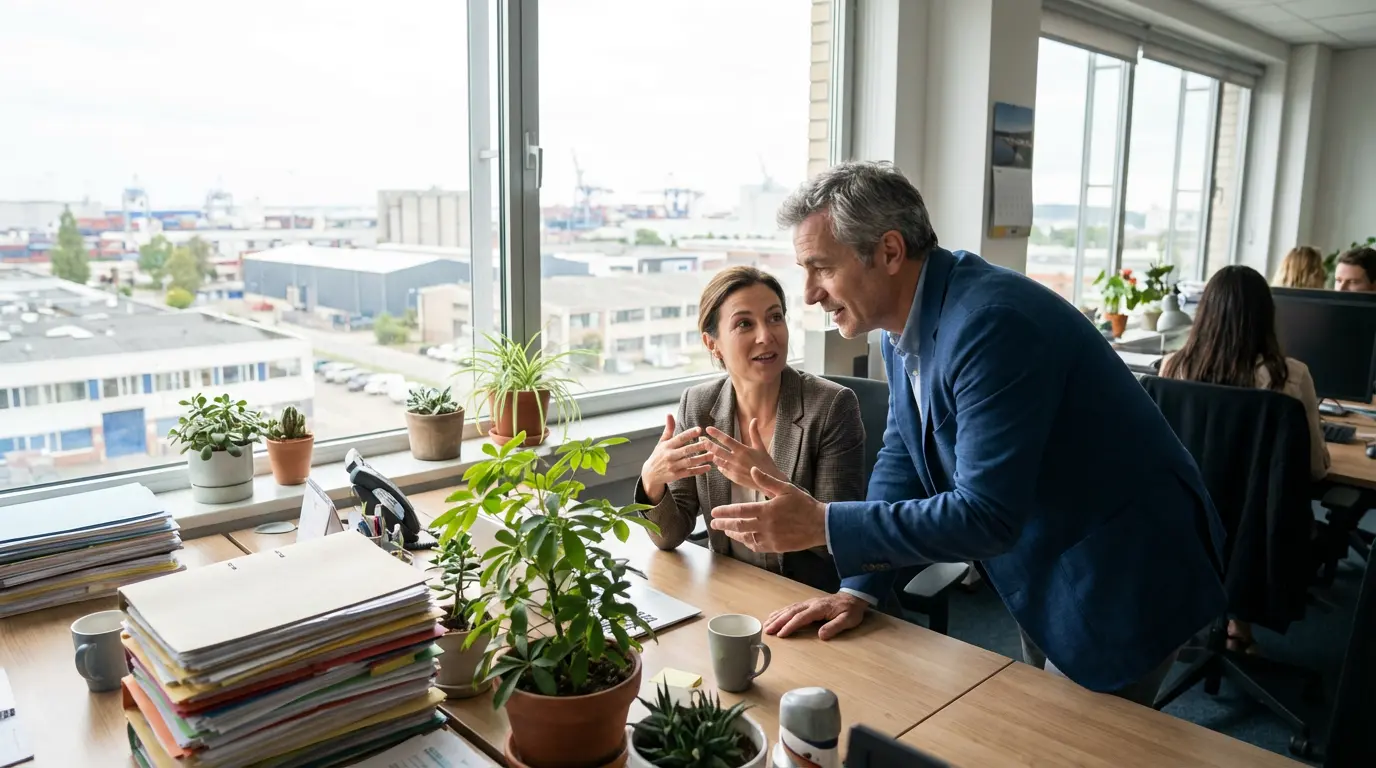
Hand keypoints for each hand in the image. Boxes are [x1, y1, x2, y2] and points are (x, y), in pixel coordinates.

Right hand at [640, 414, 708, 503]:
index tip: (699, 429)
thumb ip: (669, 429)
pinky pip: (689, 472)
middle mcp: (669, 455)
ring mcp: (673, 466)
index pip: (680, 438)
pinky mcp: (676, 475)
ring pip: (689, 462)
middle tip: (710, 442)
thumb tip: (669, 414)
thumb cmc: (658, 455)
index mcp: (667, 445)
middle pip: (686, 450)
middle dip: (698, 446)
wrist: (650, 474)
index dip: (689, 433)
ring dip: (702, 458)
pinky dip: (699, 470)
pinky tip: (708, 467)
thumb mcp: (662, 442)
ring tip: (712, 455)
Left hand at [704, 420, 784, 492]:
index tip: (708, 429)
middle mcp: (736, 459)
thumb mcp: (760, 447)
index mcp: (743, 450)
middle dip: (708, 444)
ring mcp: (734, 469)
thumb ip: (754, 433)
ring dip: (712, 455)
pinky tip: (718, 462)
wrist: (769, 481)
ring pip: (717, 461)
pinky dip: (719, 465)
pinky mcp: (733, 478)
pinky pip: (722, 470)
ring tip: (708, 450)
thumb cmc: (766, 463)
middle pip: (718, 450)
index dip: (716, 434)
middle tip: (701, 440)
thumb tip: (754, 419)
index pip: (726, 440)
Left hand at [709, 468, 826, 552]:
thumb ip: (767, 481)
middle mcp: (766, 525)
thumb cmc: (803, 504)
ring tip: (726, 531)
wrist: (820, 524)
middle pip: (739, 526)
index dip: (725, 512)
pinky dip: (747, 543)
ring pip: (746, 538)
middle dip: (724, 524)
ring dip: (734, 534)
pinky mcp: (776, 547)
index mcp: (766, 509)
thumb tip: (752, 470)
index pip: (740, 511)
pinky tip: (743, 539)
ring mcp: (771, 538)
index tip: (714, 512)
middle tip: (713, 523)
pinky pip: (757, 546)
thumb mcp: (785, 488)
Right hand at [765, 593, 867, 639]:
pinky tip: (774, 616)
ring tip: (766, 625)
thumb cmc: (851, 611)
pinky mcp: (807, 604)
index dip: (790, 626)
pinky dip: (781, 612)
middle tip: (767, 631)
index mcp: (819, 608)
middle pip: (791, 612)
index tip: (781, 634)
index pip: (801, 617)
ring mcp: (808, 602)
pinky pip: (791, 607)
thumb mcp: (848, 620)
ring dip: (777, 616)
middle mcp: (811, 603)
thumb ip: (835, 627)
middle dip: (778, 621)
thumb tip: (821, 635)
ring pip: (789, 608)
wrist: (853, 597)